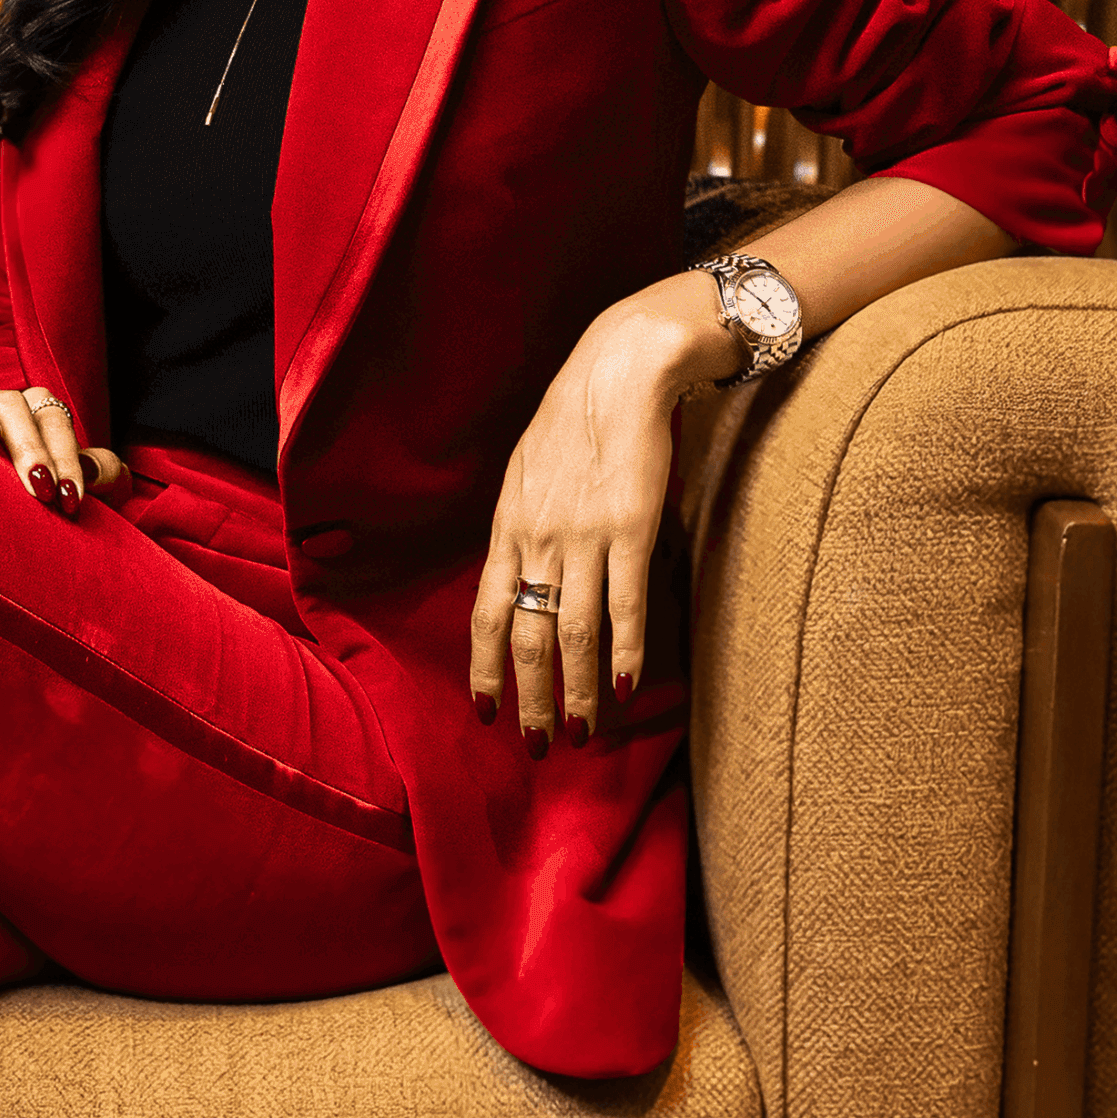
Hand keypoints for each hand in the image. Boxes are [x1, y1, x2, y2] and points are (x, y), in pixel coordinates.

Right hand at [0, 366, 125, 516]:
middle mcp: (8, 406)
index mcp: (41, 417)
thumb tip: (90, 466)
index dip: (66, 457)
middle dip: (31, 448)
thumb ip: (106, 475)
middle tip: (40, 488)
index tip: (69, 499)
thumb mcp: (83, 490)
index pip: (54, 421)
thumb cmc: (41, 505)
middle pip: (19, 407)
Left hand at [469, 276, 731, 747]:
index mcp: (507, 528)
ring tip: (581, 731)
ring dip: (576, 689)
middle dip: (531, 696)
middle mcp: (537, 540)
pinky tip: (623, 686)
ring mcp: (584, 537)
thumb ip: (523, 529)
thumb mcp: (526, 475)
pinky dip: (624, 650)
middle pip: (528, 636)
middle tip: (537, 743)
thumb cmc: (573, 423)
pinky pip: (624, 604)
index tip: (486, 709)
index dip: (484, 666)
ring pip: (574, 632)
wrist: (619, 373)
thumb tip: (522, 577)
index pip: (485, 614)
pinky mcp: (631, 529)